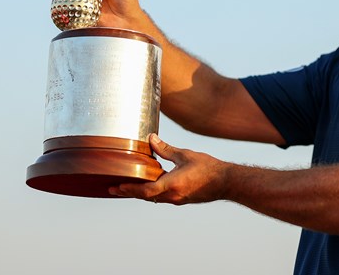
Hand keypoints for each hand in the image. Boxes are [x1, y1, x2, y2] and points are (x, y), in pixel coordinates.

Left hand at [109, 134, 227, 204]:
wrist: (226, 182)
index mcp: (172, 184)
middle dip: (128, 192)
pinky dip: (151, 193)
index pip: (145, 190)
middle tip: (113, 189)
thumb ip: (166, 149)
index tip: (116, 186)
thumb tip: (150, 138)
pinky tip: (148, 186)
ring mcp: (177, 199)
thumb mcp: (185, 155)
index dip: (129, 189)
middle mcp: (172, 195)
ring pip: (152, 199)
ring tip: (125, 187)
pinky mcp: (181, 200)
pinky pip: (161, 198)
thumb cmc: (208, 167)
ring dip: (139, 193)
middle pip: (145, 197)